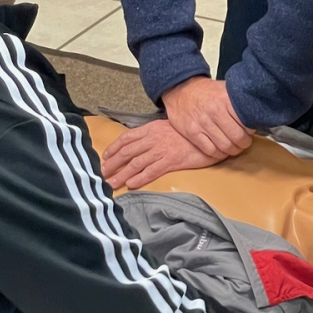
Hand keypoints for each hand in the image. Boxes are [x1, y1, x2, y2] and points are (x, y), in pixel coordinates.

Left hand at [101, 119, 221, 189]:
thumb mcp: (170, 128)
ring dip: (122, 174)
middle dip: (112, 164)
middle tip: (102, 174)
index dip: (113, 149)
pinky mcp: (172, 161)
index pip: (126, 138)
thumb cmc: (191, 133)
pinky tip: (132, 184)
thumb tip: (141, 143)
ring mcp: (162, 150)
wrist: (211, 135)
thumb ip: (154, 134)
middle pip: (127, 152)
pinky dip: (140, 178)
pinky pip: (152, 171)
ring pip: (136, 163)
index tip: (104, 158)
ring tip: (112, 183)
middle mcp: (153, 139)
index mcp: (151, 129)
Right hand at [162, 76, 253, 157]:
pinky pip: (210, 150)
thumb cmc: (206, 91)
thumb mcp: (225, 89)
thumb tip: (256, 113)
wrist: (180, 89)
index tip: (251, 130)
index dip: (251, 129)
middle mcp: (214, 111)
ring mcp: (202, 123)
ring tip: (235, 147)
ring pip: (225, 146)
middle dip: (244, 143)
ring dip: (233, 150)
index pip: (246, 122)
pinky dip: (219, 154)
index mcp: (225, 99)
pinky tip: (222, 151)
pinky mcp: (192, 132)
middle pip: (237, 137)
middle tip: (245, 142)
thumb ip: (239, 101)